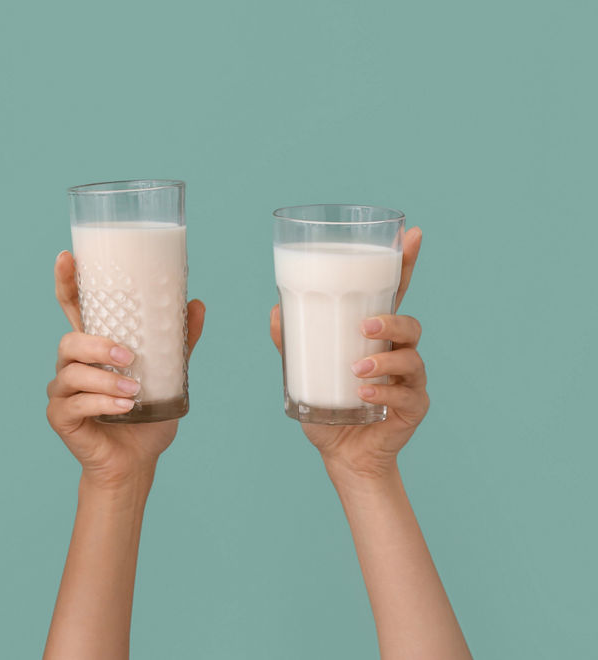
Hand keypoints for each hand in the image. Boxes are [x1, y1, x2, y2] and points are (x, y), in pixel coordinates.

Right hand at [47, 252, 206, 488]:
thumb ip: (178, 344)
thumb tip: (197, 304)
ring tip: (134, 389)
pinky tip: (125, 408)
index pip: (73, 309)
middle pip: (69, 341)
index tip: (67, 258)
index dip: (67, 283)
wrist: (136, 463)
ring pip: (72, 373)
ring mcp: (62, 391)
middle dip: (96, 345)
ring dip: (104, 379)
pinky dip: (103, 403)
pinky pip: (76, 403)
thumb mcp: (169, 377)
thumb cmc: (145, 417)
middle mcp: (71, 366)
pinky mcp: (60, 417)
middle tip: (128, 355)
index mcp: (92, 350)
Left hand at [272, 228, 427, 481]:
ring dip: (384, 361)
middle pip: (410, 325)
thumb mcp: (301, 372)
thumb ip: (289, 343)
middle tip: (365, 327)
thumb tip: (275, 310)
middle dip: (392, 322)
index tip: (413, 234)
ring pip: (412, 359)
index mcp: (375, 337)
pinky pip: (407, 395)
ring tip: (356, 370)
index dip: (405, 263)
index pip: (393, 294)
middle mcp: (398, 354)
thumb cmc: (327, 407)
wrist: (342, 455)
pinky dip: (384, 392)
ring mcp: (411, 382)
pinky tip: (364, 395)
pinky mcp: (413, 409)